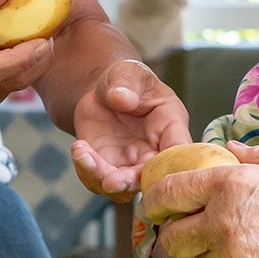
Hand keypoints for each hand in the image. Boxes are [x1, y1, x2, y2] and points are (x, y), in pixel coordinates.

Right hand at [0, 0, 56, 113]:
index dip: (21, 57)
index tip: (42, 40)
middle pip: (11, 80)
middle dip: (38, 58)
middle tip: (49, 34)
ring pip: (15, 86)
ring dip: (31, 64)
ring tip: (35, 39)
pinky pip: (10, 88)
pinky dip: (20, 70)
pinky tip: (19, 53)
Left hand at [69, 59, 190, 201]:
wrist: (103, 92)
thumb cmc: (127, 80)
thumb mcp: (128, 72)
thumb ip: (127, 82)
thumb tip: (122, 99)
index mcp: (171, 126)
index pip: (180, 151)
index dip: (172, 166)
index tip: (153, 169)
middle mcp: (154, 152)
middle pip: (151, 177)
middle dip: (131, 182)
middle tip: (111, 181)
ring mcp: (130, 163)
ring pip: (122, 186)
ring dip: (102, 178)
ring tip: (83, 155)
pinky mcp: (106, 166)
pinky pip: (97, 179)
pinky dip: (86, 169)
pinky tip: (78, 148)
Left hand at [142, 143, 258, 257]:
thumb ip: (255, 157)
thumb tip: (229, 149)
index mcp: (231, 184)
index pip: (167, 194)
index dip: (154, 200)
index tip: (155, 205)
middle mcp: (226, 223)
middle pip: (171, 240)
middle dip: (172, 236)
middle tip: (182, 232)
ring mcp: (238, 257)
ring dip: (198, 255)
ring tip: (213, 245)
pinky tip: (237, 255)